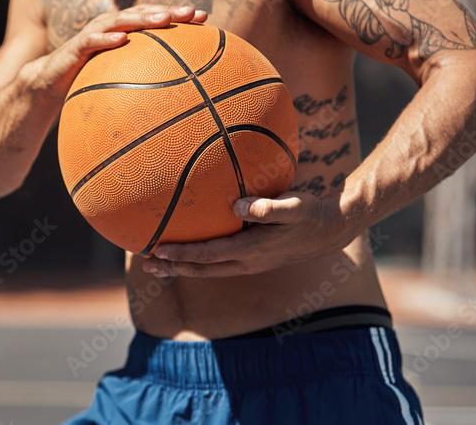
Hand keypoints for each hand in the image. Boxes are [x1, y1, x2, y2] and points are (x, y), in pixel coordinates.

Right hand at [21, 4, 206, 101]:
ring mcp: (91, 36)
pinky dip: (106, 39)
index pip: (153, 19)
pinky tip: (122, 40)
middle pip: (141, 14)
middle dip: (167, 11)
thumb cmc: (85, 83)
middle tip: (192, 12)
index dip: (177, 15)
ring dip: (142, 19)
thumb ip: (141, 84)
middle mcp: (109, 29)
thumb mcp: (117, 82)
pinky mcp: (73, 49)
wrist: (47, 85)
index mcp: (122, 34)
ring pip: (119, 21)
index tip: (205, 17)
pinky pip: (90, 41)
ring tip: (163, 20)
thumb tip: (177, 105)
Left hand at [140, 191, 356, 277]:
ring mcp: (248, 263)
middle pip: (202, 269)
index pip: (209, 254)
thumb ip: (268, 207)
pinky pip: (217, 263)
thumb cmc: (310, 213)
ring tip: (155, 264)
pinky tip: (185, 252)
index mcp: (252, 250)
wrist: (329, 231)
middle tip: (146, 264)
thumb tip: (239, 205)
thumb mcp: (294, 206)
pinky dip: (196, 260)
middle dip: (173, 267)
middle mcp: (247, 262)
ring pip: (208, 269)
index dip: (183, 254)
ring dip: (181, 267)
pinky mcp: (250, 258)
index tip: (159, 250)